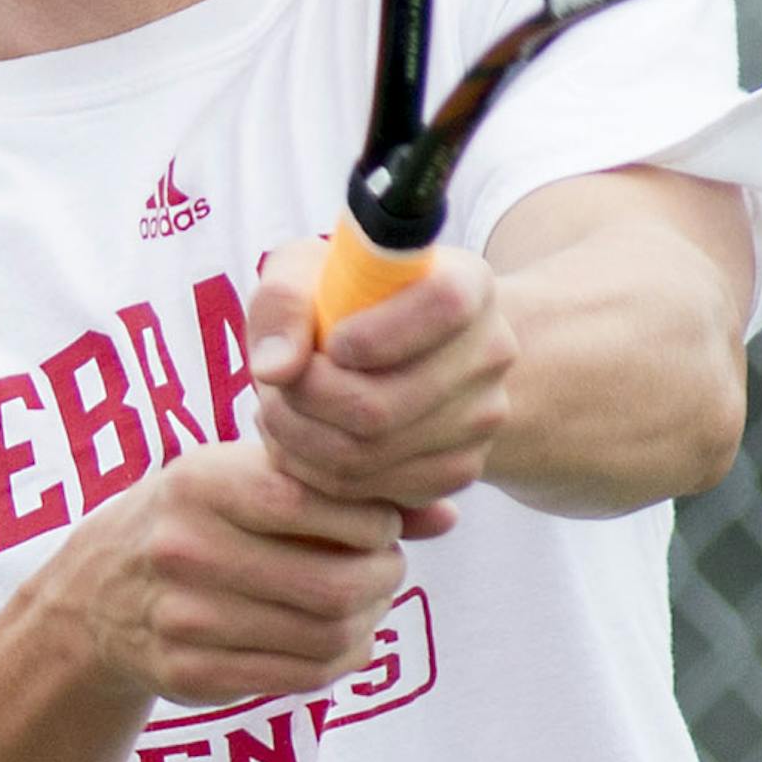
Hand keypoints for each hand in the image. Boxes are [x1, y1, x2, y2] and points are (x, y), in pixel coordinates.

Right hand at [69, 438, 406, 708]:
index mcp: (200, 483)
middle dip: (383, 579)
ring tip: (370, 602)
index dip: (370, 520)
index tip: (381, 524)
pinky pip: (297, 677)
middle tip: (389, 568)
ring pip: (323, 637)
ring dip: (370, 623)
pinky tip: (345, 640)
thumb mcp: (249, 475)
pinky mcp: (191, 674)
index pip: (313, 503)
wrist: (100, 590)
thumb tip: (448, 515)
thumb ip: (345, 488)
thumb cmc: (201, 514)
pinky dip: (341, 661)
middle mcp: (185, 550)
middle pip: (332, 584)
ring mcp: (184, 619)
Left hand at [245, 238, 515, 530]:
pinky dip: (318, 472)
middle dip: (304, 402)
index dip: (374, 334)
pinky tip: (302, 440)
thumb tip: (276, 369)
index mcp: (467, 282)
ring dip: (299, 440)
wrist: (393, 351)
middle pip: (385, 405)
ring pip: (370, 455)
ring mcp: (482, 417)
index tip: (329, 344)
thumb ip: (283, 303)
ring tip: (277, 409)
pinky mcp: (461, 468)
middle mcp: (491, 351)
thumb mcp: (305, 272)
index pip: (442, 306)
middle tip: (271, 388)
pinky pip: (374, 490)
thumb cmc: (341, 299)